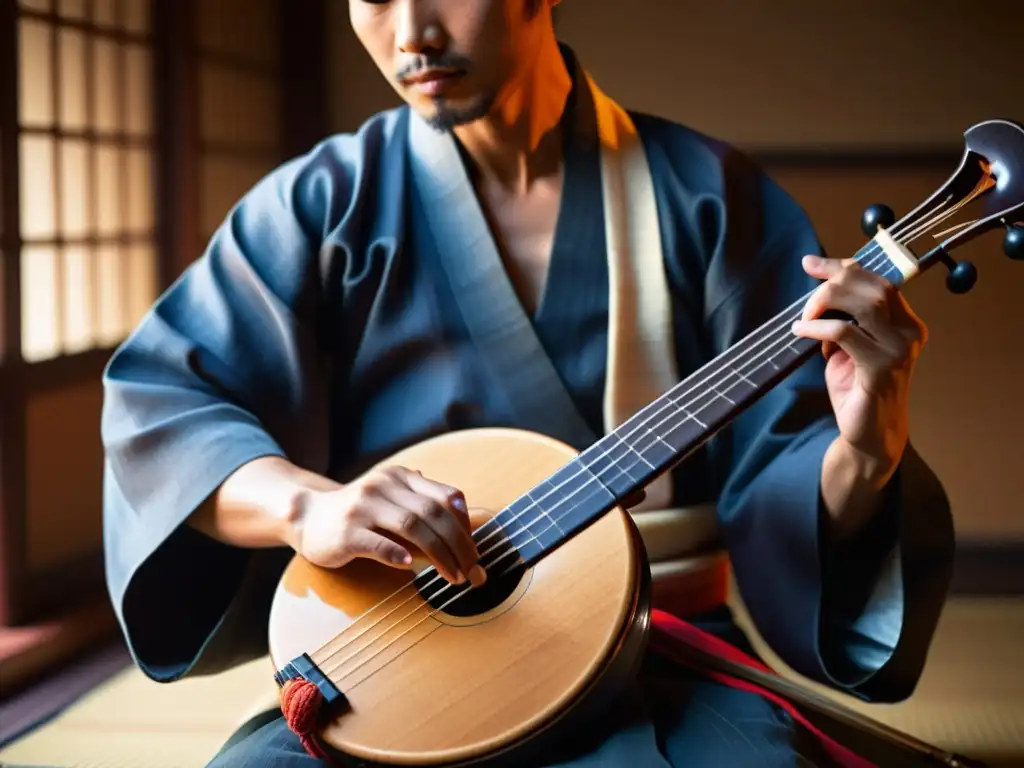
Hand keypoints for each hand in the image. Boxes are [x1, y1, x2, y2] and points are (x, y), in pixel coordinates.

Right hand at [290, 465, 481, 585]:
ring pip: (411, 526)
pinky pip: (377, 542)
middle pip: (434, 513)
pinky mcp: (346, 531)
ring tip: (453, 576)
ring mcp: (363, 507)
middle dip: (459, 544)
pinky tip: (409, 566)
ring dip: (439, 554)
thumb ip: (426, 506)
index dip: (467, 525)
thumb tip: (472, 522)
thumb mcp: (394, 499)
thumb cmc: (360, 513)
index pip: (446, 496)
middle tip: (472, 570)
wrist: (308, 515)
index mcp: (400, 476)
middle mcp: (384, 485)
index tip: (474, 551)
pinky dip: (396, 554)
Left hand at [791, 255, 926, 481]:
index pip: (879, 280)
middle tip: (806, 296)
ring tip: (803, 317)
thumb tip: (821, 288)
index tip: (811, 262)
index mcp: (905, 322)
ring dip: (826, 303)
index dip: (844, 266)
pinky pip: (845, 333)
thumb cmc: (855, 386)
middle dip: (834, 281)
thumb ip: (843, 316)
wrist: (869, 432)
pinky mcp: (881, 368)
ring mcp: (899, 350)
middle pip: (874, 286)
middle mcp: (909, 332)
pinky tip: (800, 331)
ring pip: (865, 304)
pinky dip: (818, 327)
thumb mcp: (848, 344)